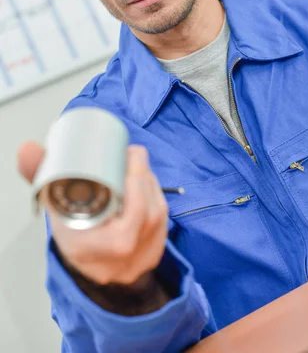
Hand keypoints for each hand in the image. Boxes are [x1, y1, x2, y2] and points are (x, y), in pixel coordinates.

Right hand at [18, 142, 168, 286]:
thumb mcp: (58, 211)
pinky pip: (163, 214)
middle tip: (129, 153)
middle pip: (150, 201)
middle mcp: (135, 249)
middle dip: (142, 171)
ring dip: (150, 181)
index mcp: (112, 244)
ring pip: (159, 205)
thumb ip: (42, 179)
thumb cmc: (75, 240)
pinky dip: (155, 195)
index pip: (137, 204)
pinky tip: (144, 183)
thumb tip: (27, 149)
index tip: (125, 153)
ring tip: (136, 165)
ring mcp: (150, 250)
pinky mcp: (159, 247)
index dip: (134, 174)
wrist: (91, 274)